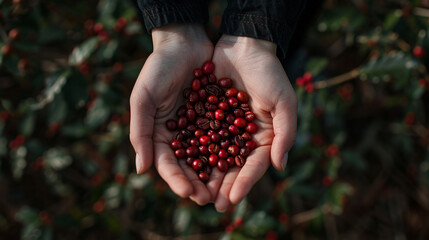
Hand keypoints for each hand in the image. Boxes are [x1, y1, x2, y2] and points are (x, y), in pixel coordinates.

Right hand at [129, 24, 213, 204]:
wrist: (184, 44)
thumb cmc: (158, 69)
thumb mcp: (143, 98)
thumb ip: (139, 132)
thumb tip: (141, 170)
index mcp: (159, 135)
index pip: (167, 164)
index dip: (177, 180)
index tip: (188, 193)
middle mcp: (180, 135)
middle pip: (189, 166)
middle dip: (198, 183)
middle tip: (210, 200)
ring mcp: (199, 127)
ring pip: (208, 156)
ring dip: (215, 175)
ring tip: (225, 190)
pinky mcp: (217, 118)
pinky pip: (224, 138)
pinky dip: (230, 151)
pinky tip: (239, 163)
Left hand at [207, 35, 297, 210]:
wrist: (244, 45)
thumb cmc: (269, 73)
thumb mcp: (284, 102)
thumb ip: (285, 134)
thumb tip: (280, 167)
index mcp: (264, 137)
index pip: (254, 165)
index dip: (244, 183)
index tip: (233, 199)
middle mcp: (243, 137)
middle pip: (233, 167)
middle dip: (223, 186)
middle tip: (212, 204)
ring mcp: (224, 128)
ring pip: (214, 157)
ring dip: (206, 176)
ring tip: (196, 193)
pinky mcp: (207, 117)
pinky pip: (199, 138)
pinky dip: (192, 153)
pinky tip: (184, 167)